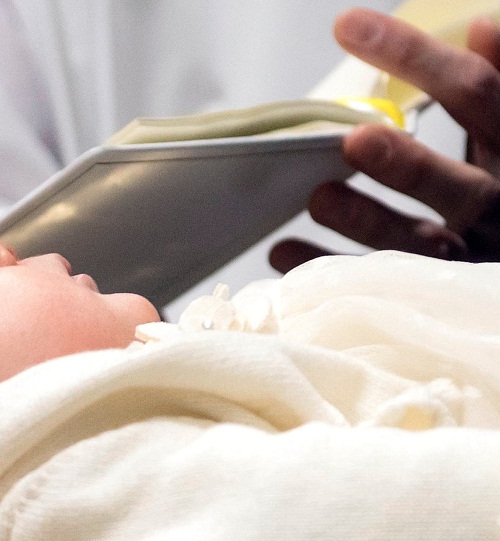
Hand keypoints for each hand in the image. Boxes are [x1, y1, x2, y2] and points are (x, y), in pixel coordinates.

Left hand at [271, 8, 499, 269]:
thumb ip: (495, 84)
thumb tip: (484, 25)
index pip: (474, 92)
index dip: (415, 56)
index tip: (348, 26)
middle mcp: (496, 205)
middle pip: (461, 187)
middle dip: (409, 165)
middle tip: (356, 140)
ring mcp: (467, 255)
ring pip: (420, 245)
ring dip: (365, 221)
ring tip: (318, 198)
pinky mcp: (430, 295)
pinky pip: (375, 285)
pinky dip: (327, 268)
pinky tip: (282, 250)